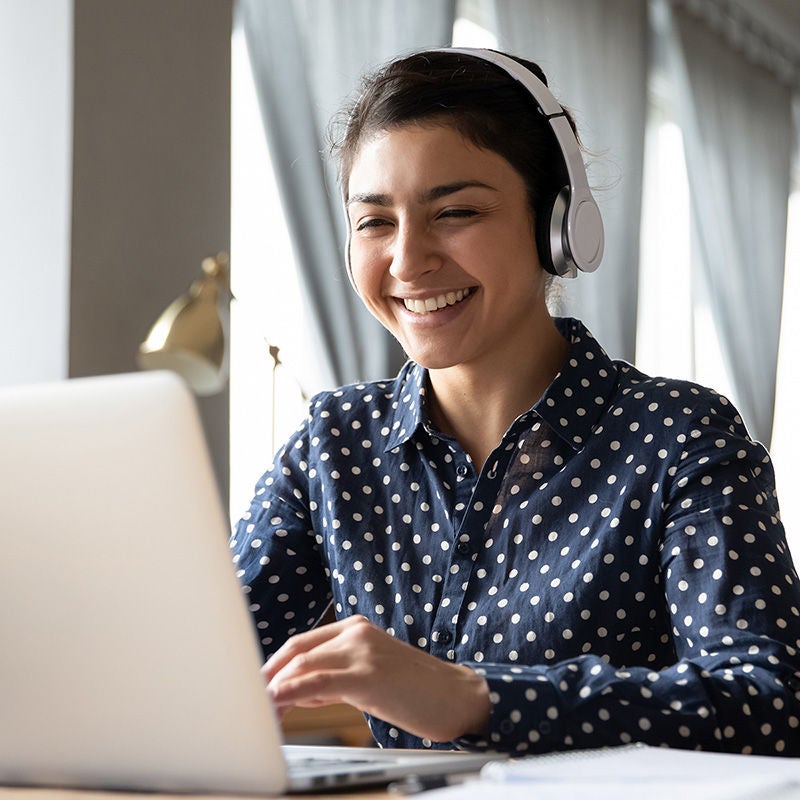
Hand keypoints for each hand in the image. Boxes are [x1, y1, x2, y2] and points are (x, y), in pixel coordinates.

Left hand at [262, 615, 490, 742]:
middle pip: (296, 650)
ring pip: (303, 664)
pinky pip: (319, 681)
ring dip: (274, 688)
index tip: (254, 688)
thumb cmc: (417, 691)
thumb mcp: (370, 678)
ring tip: (257, 710)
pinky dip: (292, 691)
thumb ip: (334, 679)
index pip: (301, 644)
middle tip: (245, 700)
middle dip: (266, 675)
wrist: (459, 697)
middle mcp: (356, 633)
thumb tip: (296, 692)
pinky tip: (278, 702)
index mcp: (355, 629)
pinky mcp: (368, 674)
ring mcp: (362, 651)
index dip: (273, 666)